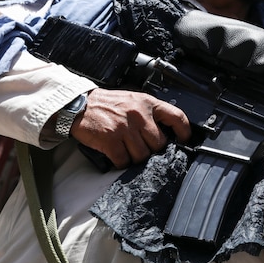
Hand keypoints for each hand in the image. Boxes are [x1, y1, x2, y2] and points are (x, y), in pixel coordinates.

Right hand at [69, 88, 190, 168]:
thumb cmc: (108, 104)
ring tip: (128, 151)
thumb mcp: (134, 100)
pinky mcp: (110, 141)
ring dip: (136, 157)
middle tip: (144, 147)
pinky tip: (118, 156)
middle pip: (159, 143)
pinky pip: (124, 161)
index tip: (184, 140)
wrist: (79, 105)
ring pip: (142, 155)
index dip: (184, 132)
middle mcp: (139, 115)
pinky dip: (121, 163)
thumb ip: (150, 112)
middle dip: (153, 149)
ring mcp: (124, 129)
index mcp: (148, 103)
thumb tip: (166, 131)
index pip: (176, 117)